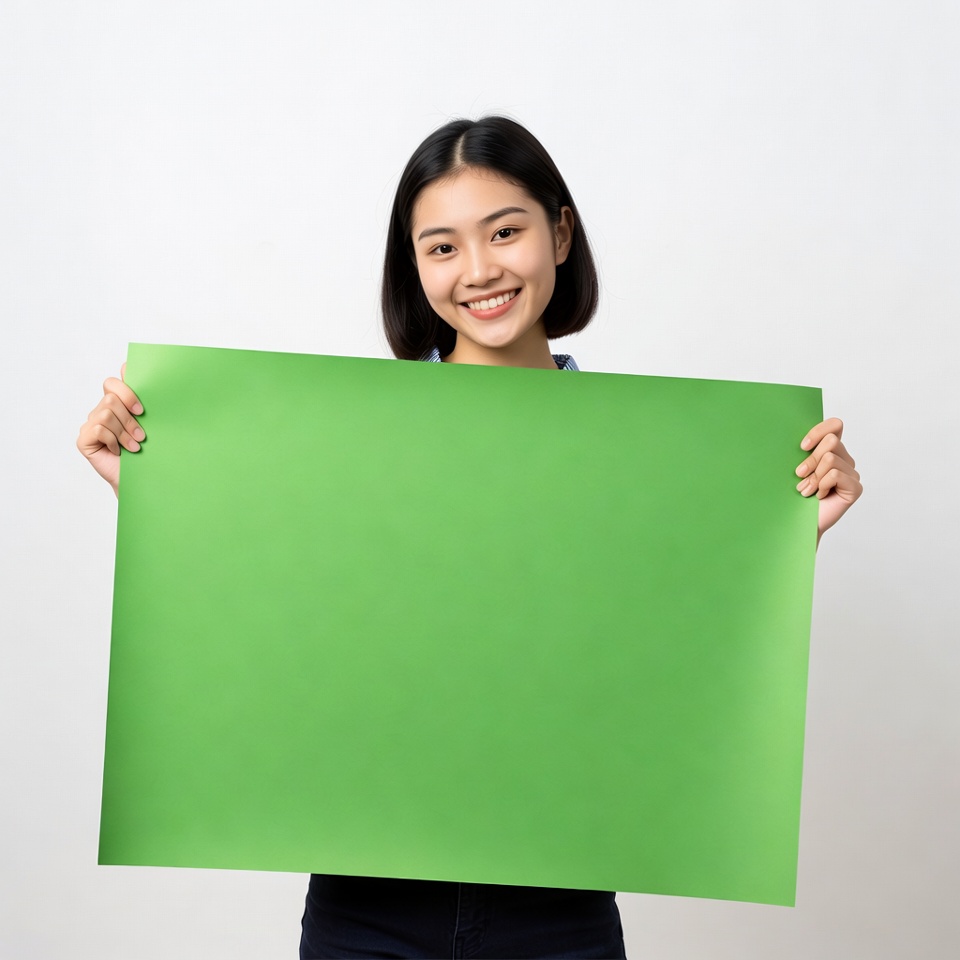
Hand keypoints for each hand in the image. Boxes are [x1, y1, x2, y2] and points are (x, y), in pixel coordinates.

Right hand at [76, 364, 143, 496]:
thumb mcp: (149, 424)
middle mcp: (100, 412)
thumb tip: (136, 372)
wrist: (142, 479)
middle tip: (141, 435)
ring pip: (106, 414)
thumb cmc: (147, 452)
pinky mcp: (84, 440)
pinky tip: (119, 452)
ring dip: (124, 432)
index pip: (112, 383)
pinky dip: (113, 441)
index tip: (142, 410)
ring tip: (134, 446)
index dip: (127, 391)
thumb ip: (143, 402)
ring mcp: (90, 425)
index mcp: (116, 405)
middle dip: (129, 418)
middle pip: (111, 398)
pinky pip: (97, 429)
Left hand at [795, 417, 861, 540]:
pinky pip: (836, 474)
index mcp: (831, 450)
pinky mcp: (855, 488)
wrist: (796, 523)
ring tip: (805, 489)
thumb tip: (798, 440)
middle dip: (810, 459)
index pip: (835, 425)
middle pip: (831, 441)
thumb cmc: (794, 495)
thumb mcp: (795, 469)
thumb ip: (802, 452)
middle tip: (799, 475)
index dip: (819, 431)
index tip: (801, 446)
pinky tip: (819, 495)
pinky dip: (822, 485)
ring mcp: (851, 474)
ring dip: (813, 476)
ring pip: (830, 459)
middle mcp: (844, 459)